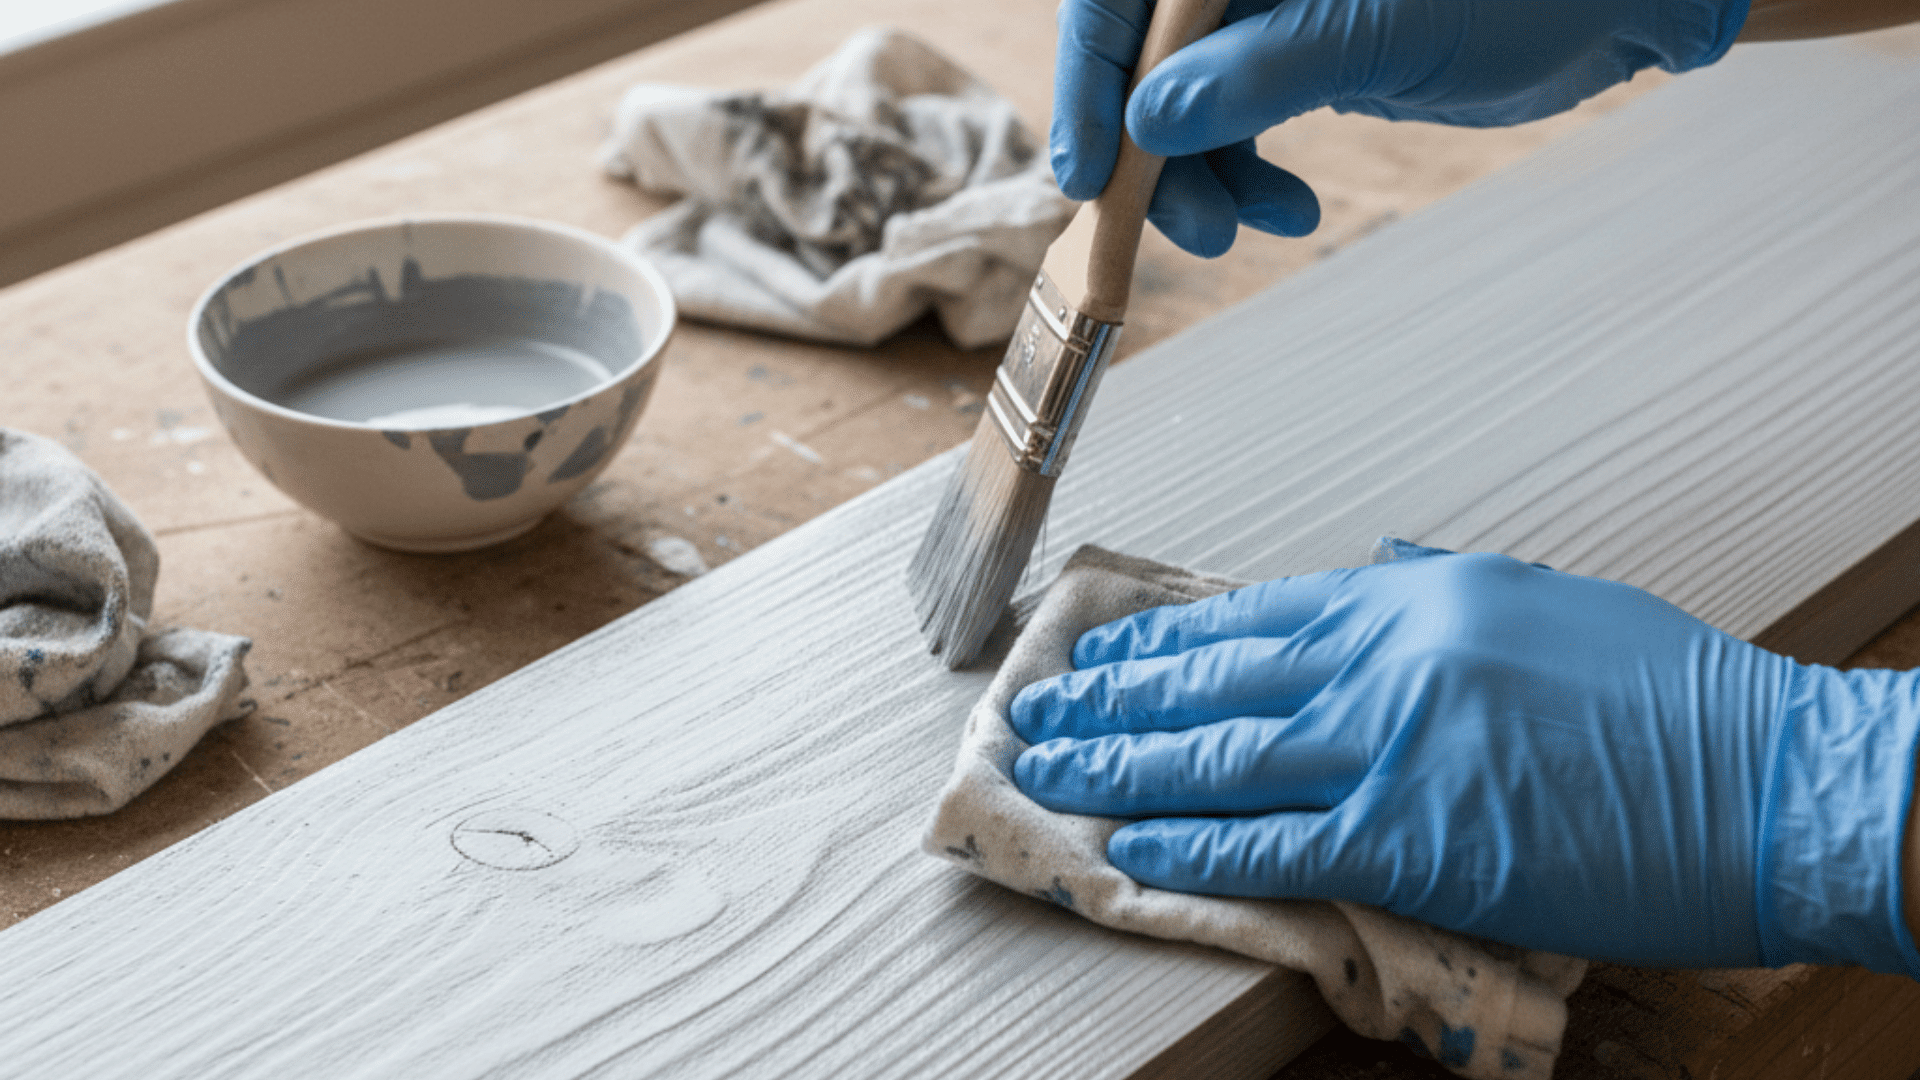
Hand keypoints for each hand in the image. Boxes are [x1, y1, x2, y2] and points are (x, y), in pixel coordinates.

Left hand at [1009, 544, 1919, 972]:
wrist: (1763, 776)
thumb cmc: (1665, 694)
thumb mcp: (1539, 599)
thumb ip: (1436, 588)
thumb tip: (1370, 575)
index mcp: (1408, 598)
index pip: (1248, 619)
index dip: (1162, 645)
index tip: (1100, 656)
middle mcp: (1379, 657)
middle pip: (1212, 684)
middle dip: (1113, 702)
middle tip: (1040, 714)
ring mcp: (1387, 745)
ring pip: (1217, 757)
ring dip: (1120, 768)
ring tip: (1052, 774)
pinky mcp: (1408, 837)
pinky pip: (1268, 842)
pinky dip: (1190, 844)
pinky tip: (1130, 845)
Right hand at [1054, 0, 1749, 254]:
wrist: (1623, 4)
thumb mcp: (1382, 32)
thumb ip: (1256, 73)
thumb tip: (1146, 123)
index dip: (1091, 79)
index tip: (1091, 175)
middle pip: (1141, 56)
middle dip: (1152, 152)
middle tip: (1195, 228)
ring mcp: (1265, 7)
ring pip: (1180, 99)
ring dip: (1199, 178)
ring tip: (1250, 225)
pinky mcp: (1294, 50)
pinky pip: (1229, 116)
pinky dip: (1243, 172)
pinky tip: (1287, 207)